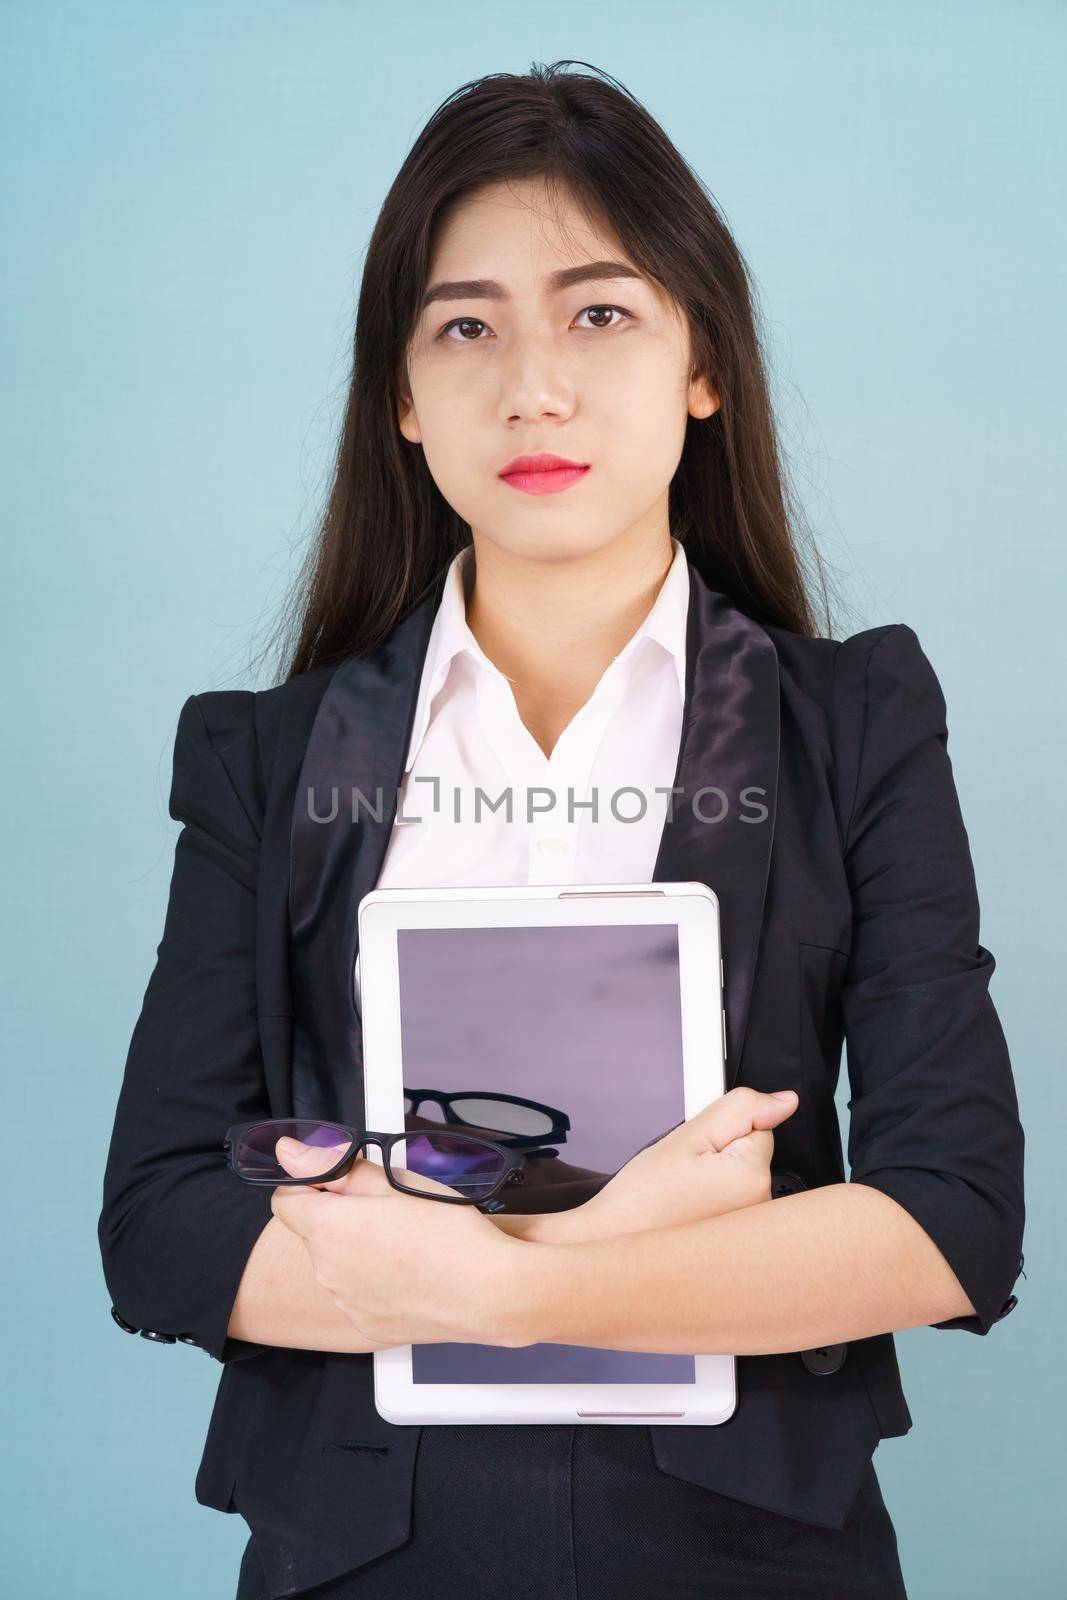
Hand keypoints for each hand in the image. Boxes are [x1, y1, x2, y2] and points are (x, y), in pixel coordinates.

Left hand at [269, 1137, 521, 1348]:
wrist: (489, 1291)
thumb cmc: (448, 1232)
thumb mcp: (394, 1180)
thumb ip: (335, 1166)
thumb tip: (289, 1153)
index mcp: (328, 1229)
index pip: (284, 1200)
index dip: (310, 1186)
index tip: (342, 1184)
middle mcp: (327, 1271)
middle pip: (314, 1233)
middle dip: (340, 1218)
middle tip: (388, 1210)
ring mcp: (346, 1303)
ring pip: (336, 1265)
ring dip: (356, 1251)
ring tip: (405, 1243)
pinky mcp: (366, 1326)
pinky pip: (356, 1295)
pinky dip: (373, 1283)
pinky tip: (409, 1273)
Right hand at [556, 1087, 798, 1241]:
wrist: (614, 1244)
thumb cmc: (642, 1199)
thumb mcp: (687, 1136)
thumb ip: (741, 1110)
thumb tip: (786, 1101)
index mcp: (754, 1179)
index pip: (759, 1129)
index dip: (722, 1133)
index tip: (695, 1151)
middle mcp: (762, 1211)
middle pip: (754, 1157)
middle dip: (725, 1157)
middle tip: (687, 1173)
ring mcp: (752, 1234)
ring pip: (744, 1181)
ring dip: (719, 1181)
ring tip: (684, 1196)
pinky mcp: (740, 1247)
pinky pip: (736, 1208)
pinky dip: (717, 1206)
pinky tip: (689, 1214)